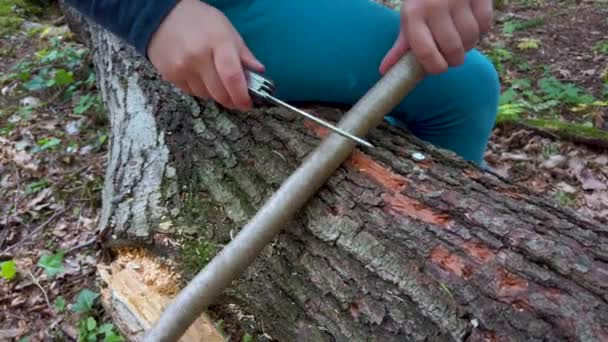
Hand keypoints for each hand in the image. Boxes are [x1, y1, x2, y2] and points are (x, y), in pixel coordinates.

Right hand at [147, 0, 264, 110]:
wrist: (163, 16)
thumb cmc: (201, 21)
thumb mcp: (227, 30)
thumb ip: (244, 53)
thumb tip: (258, 72)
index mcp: (218, 42)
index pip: (232, 77)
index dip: (242, 96)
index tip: (248, 104)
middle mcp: (198, 57)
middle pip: (220, 92)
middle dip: (232, 100)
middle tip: (238, 100)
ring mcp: (182, 67)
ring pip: (206, 95)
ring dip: (216, 94)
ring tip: (217, 81)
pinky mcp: (170, 76)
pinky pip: (192, 93)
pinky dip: (201, 90)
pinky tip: (202, 77)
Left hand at [380, 0, 492, 74]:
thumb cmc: (423, 0)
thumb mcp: (409, 18)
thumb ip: (401, 45)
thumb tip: (384, 70)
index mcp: (413, 15)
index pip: (426, 52)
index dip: (435, 67)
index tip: (439, 68)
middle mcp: (434, 7)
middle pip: (452, 49)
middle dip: (454, 60)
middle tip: (452, 57)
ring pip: (470, 38)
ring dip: (468, 45)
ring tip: (461, 40)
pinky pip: (485, 24)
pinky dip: (481, 30)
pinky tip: (472, 24)